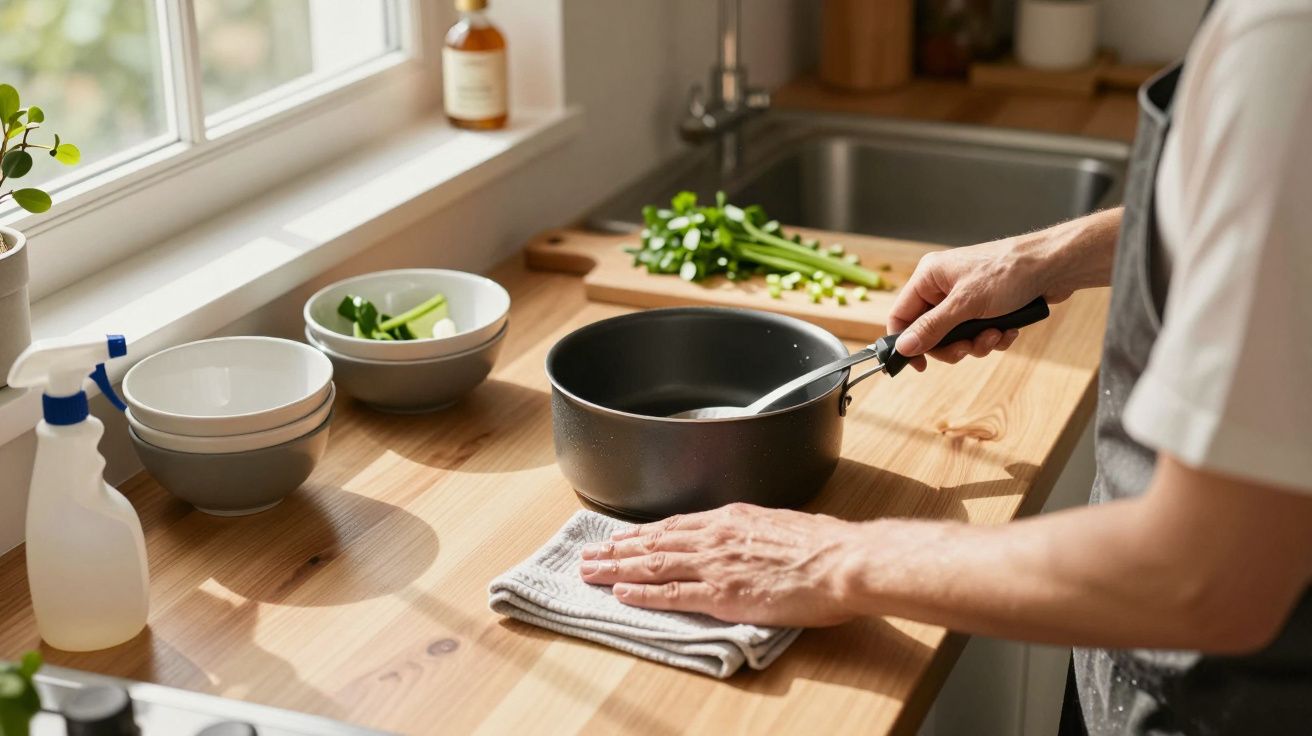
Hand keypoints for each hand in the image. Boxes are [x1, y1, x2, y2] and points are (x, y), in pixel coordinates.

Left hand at [578, 503, 864, 626]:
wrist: (843, 561)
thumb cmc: (825, 546)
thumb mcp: (782, 525)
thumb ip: (755, 533)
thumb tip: (749, 540)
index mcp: (732, 519)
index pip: (675, 526)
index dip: (643, 533)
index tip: (621, 537)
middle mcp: (716, 537)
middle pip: (654, 543)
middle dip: (618, 549)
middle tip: (589, 553)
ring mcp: (715, 565)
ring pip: (653, 565)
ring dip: (617, 567)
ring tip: (591, 570)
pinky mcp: (721, 595)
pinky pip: (672, 594)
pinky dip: (642, 594)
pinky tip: (621, 593)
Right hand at [888, 237, 1067, 371]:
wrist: (1054, 266)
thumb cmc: (1009, 272)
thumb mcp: (966, 304)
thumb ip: (931, 328)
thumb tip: (903, 347)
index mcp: (929, 277)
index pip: (901, 315)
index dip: (906, 342)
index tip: (920, 364)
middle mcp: (943, 286)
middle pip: (929, 332)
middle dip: (953, 345)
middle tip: (969, 348)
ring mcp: (965, 297)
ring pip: (956, 337)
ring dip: (977, 343)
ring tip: (996, 334)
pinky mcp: (985, 306)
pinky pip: (977, 333)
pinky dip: (992, 336)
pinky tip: (1008, 330)